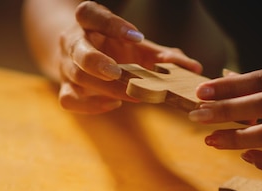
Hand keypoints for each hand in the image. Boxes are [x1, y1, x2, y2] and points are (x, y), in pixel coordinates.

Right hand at [59, 1, 202, 113]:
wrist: (81, 54)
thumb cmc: (116, 48)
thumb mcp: (138, 47)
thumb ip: (164, 56)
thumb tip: (194, 68)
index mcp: (89, 22)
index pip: (90, 14)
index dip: (111, 24)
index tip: (137, 35)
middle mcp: (73, 41)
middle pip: (78, 49)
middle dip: (97, 62)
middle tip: (117, 72)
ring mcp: (67, 66)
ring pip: (77, 76)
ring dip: (106, 88)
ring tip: (133, 95)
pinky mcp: (66, 87)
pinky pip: (69, 99)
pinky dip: (91, 105)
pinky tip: (113, 104)